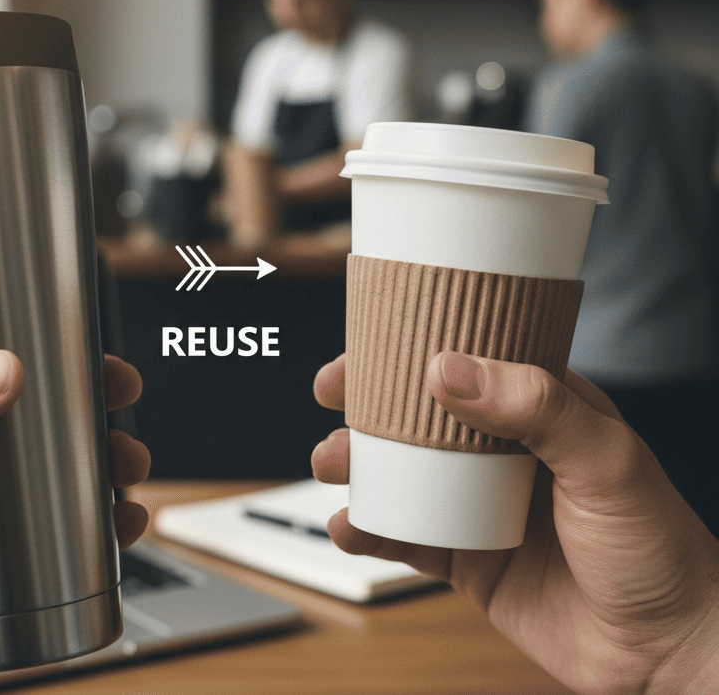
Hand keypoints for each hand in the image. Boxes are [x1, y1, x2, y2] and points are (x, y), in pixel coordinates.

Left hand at [0, 351, 150, 694]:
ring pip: (51, 485)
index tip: (93, 360)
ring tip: (126, 483)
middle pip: (35, 426)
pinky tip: (113, 534)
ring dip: (100, 478)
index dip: (47, 360)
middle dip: (91, 422)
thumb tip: (0, 372)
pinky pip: (48, 545)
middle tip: (121, 424)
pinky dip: (90, 536)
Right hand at [313, 352, 718, 694]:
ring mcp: (480, 507)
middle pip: (419, 418)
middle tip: (332, 398)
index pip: (468, 364)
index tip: (365, 346)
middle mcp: (504, 455)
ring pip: (401, 476)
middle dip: (367, 407)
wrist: (666, 651)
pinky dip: (368, 530)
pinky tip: (349, 526)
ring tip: (330, 467)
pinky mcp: (467, 558)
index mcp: (541, 411)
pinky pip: (404, 538)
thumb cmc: (661, 550)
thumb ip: (536, 407)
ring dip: (357, 467)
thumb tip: (450, 370)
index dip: (410, 350)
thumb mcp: (607, 461)